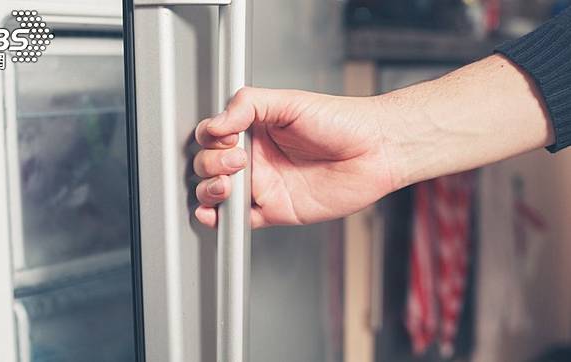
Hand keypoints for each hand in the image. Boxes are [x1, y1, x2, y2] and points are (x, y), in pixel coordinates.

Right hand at [193, 87, 397, 227]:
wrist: (375, 151)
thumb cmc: (341, 121)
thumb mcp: (289, 101)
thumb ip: (247, 105)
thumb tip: (216, 123)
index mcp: (255, 129)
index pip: (213, 136)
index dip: (210, 139)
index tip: (225, 136)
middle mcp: (256, 157)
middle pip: (208, 165)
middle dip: (211, 165)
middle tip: (238, 160)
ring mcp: (263, 185)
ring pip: (217, 194)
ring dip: (209, 191)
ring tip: (227, 185)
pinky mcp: (274, 210)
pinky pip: (239, 220)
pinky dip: (221, 221)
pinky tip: (216, 214)